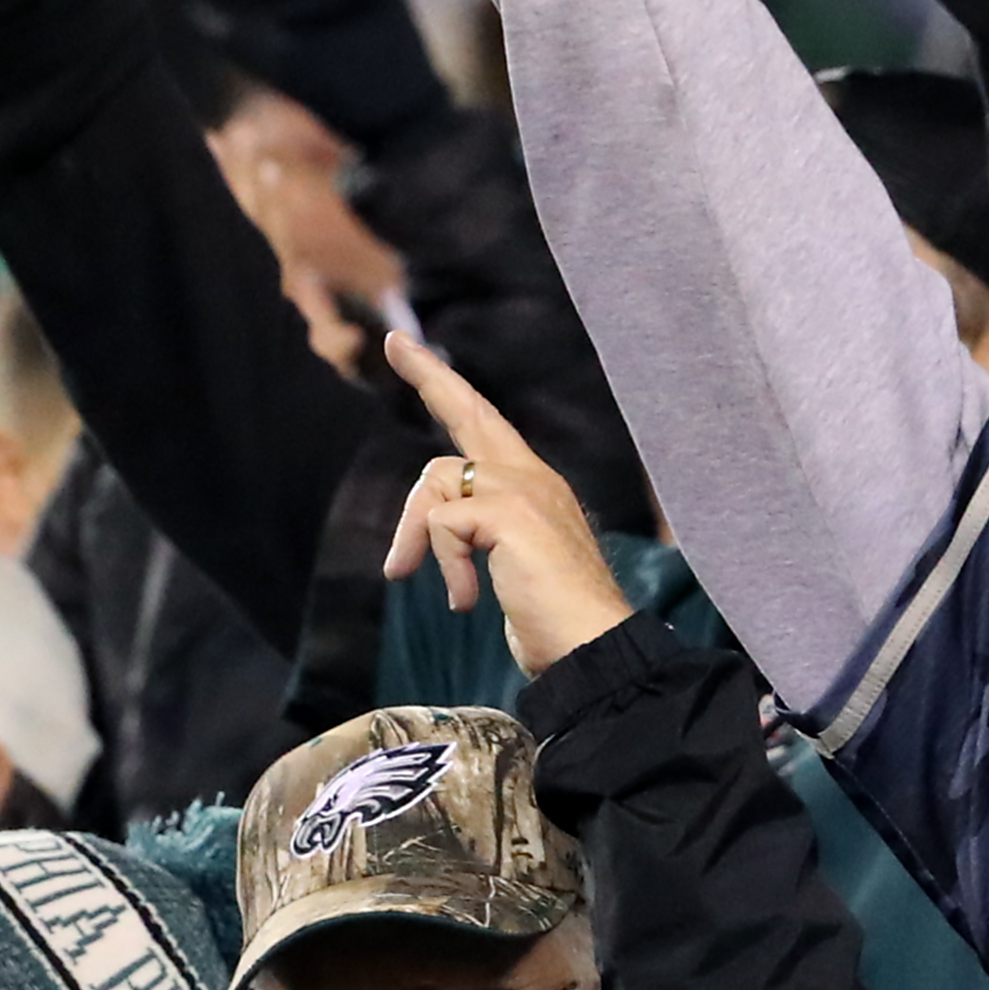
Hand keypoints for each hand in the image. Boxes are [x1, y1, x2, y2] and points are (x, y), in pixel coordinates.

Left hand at [379, 335, 630, 677]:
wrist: (594, 647)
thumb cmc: (557, 623)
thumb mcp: (512, 571)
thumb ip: (482, 539)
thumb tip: (435, 528)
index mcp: (536, 487)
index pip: (488, 428)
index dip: (448, 390)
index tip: (410, 352)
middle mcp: (534, 477)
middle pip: (469, 412)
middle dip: (430, 375)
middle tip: (394, 342)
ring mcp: (525, 489)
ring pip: (436, 480)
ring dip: (416, 537)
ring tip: (436, 589)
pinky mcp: (510, 511)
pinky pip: (442, 522)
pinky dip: (445, 564)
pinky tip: (467, 601)